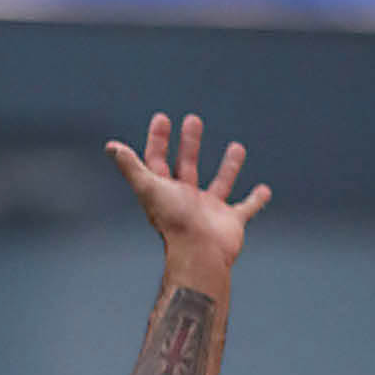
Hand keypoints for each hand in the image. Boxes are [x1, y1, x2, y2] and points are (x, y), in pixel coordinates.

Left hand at [105, 112, 270, 266]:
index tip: (161, 119)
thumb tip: (110, 147)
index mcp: (166, 193)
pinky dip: (256, 200)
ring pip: (220, 184)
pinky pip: (246, 208)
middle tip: (193, 119)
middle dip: (189, 144)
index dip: (157, 141)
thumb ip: (131, 167)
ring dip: (228, 167)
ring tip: (236, 146)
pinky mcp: (231, 222)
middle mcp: (187, 201)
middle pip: (187, 167)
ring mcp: (210, 211)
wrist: (200, 255)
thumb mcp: (150, 188)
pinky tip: (264, 190)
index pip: (157, 162)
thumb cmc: (175, 221)